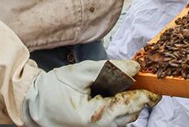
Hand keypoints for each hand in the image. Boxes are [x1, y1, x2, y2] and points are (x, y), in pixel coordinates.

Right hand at [21, 59, 158, 126]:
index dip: (145, 94)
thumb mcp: (82, 72)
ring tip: (112, 87)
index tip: (155, 87)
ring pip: (125, 119)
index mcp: (96, 116)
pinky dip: (117, 108)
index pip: (131, 104)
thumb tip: (135, 68)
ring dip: (126, 102)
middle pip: (131, 113)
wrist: (34, 104)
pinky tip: (105, 95)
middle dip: (135, 96)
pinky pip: (115, 120)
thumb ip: (111, 69)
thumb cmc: (54, 88)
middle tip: (132, 79)